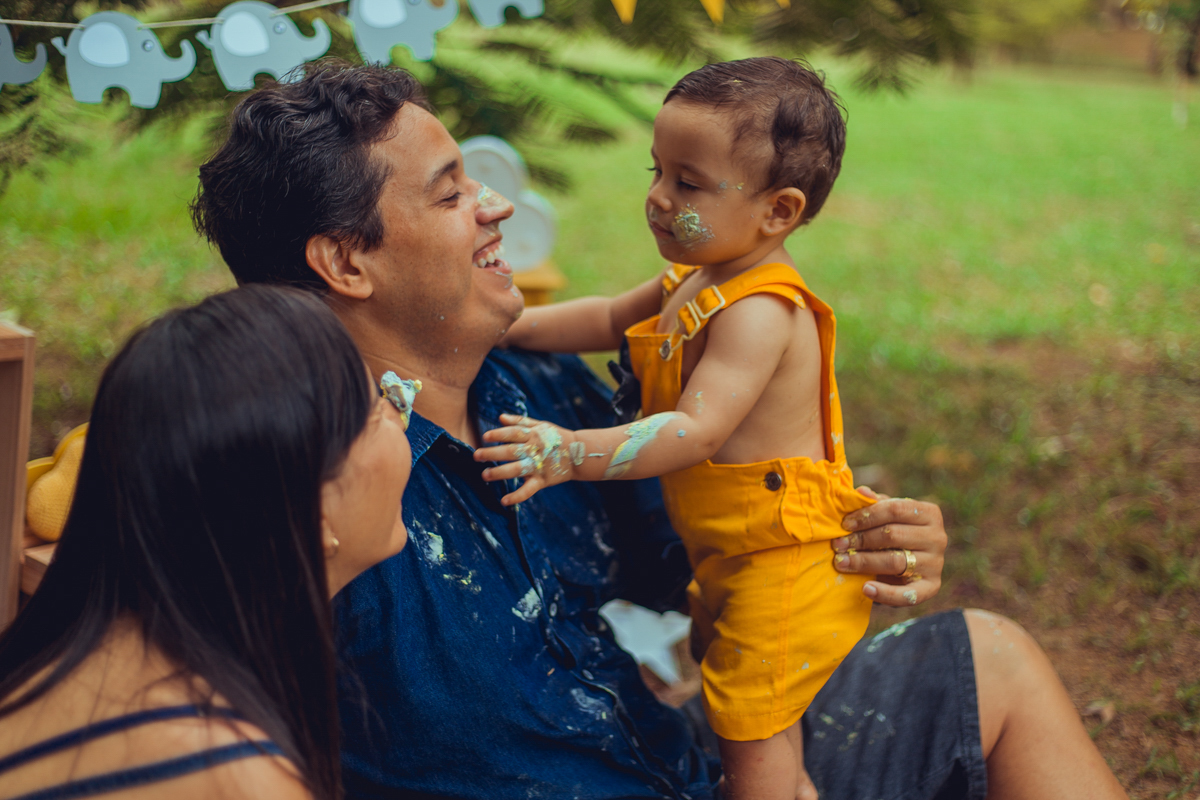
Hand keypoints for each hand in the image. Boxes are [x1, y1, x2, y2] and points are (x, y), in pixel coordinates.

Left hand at [475, 414, 579, 504]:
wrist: (579, 454)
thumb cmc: (556, 438)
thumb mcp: (541, 425)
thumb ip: (520, 421)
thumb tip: (500, 417)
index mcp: (533, 435)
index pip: (514, 433)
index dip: (499, 434)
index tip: (485, 436)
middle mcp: (535, 450)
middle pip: (512, 451)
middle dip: (493, 453)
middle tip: (476, 455)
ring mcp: (539, 466)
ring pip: (518, 470)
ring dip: (500, 473)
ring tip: (484, 475)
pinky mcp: (543, 481)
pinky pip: (529, 490)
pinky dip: (517, 496)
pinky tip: (504, 501)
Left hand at [832, 487, 945, 605]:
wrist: (908, 566)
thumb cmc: (893, 533)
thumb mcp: (885, 517)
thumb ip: (874, 505)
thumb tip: (861, 492)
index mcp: (928, 513)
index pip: (895, 509)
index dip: (867, 515)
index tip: (845, 524)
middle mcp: (937, 537)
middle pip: (893, 535)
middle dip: (861, 540)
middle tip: (837, 545)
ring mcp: (936, 563)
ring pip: (895, 561)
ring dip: (863, 562)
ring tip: (841, 562)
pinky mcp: (931, 587)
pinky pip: (908, 594)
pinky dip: (885, 593)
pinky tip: (865, 588)